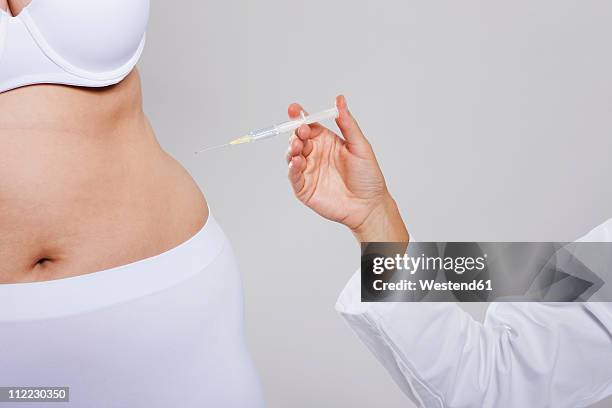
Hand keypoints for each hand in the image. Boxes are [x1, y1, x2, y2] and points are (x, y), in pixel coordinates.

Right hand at [286, 95, 408, 242]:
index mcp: (326, 141)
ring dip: (292, 148)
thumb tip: (340, 99)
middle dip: (296, 133)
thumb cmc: (368, 176)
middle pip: (297, 138)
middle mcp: (315, 154)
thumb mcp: (360, 146)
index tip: (295, 109)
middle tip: (301, 132)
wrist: (369, 205)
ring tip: (298, 146)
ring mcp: (308, 170)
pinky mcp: (304, 188)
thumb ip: (347, 123)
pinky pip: (293, 175)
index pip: (309, 125)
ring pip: (292, 155)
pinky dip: (291, 167)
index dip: (300, 116)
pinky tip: (297, 161)